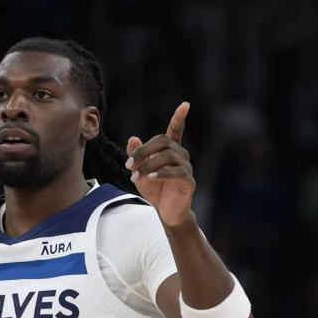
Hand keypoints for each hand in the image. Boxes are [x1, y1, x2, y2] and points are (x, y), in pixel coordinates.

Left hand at [125, 102, 195, 226]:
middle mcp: (181, 155)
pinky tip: (151, 178)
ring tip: (135, 177)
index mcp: (171, 150)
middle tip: (128, 164)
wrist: (165, 212)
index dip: (179, 118)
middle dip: (143, 151)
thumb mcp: (140, 171)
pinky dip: (162, 173)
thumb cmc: (155, 190)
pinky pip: (177, 172)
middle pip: (164, 141)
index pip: (176, 130)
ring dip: (148, 165)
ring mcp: (187, 168)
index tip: (185, 104)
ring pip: (168, 157)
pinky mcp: (189, 182)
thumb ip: (136, 155)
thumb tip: (132, 138)